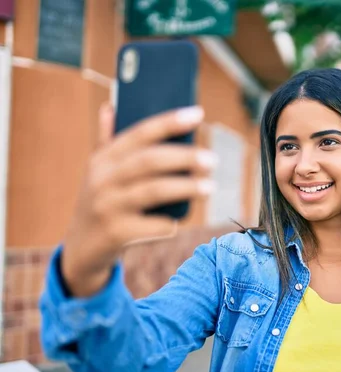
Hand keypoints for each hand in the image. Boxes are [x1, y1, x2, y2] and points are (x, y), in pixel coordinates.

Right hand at [62, 103, 216, 296]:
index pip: (140, 132)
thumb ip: (106, 140)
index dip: (170, 121)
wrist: (80, 249)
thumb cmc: (101, 202)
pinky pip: (153, 225)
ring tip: (210, 187)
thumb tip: (110, 106)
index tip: (198, 113)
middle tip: (212, 159)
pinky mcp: (116, 233)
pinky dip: (170, 223)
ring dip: (186, 187)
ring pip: (154, 191)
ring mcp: (108, 206)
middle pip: (150, 161)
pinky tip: (179, 222)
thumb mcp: (97, 172)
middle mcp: (102, 179)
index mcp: (103, 159)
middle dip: (185, 157)